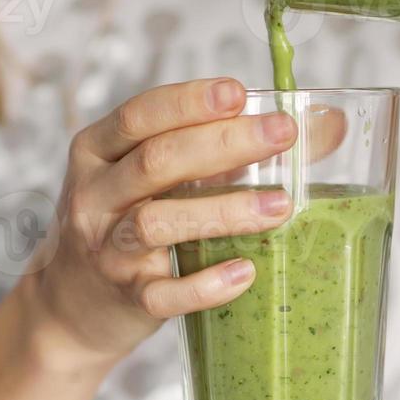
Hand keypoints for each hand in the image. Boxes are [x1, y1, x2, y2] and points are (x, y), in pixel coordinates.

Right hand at [22, 78, 296, 366]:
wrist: (73, 307)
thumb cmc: (131, 225)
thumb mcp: (159, 179)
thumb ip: (225, 150)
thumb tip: (326, 124)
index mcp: (98, 152)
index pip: (139, 115)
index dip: (189, 101)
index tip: (240, 92)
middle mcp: (95, 196)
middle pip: (156, 162)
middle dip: (223, 144)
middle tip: (282, 134)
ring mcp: (107, 249)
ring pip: (158, 223)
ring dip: (223, 210)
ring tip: (281, 205)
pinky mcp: (126, 298)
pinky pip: (164, 293)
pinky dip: (206, 284)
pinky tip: (246, 272)